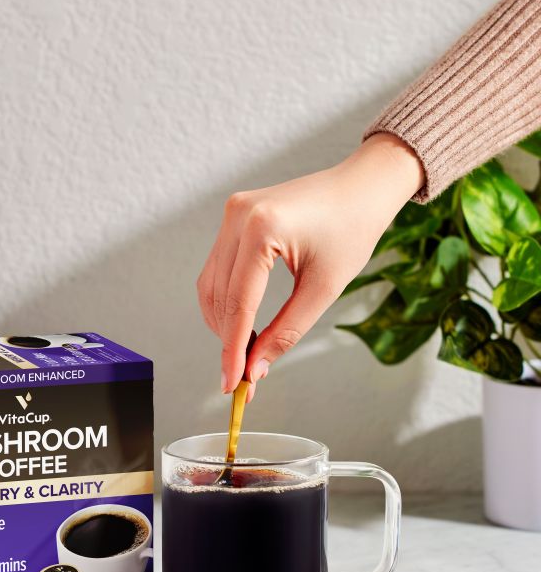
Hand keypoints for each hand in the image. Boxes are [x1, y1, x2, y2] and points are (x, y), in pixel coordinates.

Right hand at [197, 132, 424, 399]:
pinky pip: (217, 269)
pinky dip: (226, 301)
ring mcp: (232, 213)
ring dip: (223, 323)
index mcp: (263, 228)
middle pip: (219, 296)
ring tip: (244, 351)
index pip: (238, 303)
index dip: (233, 349)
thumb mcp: (324, 288)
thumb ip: (286, 332)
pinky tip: (242, 323)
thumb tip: (254, 370)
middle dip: (228, 340)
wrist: (361, 186)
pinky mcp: (233, 216)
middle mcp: (239, 216)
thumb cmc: (352, 230)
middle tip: (242, 376)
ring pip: (210, 285)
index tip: (233, 384)